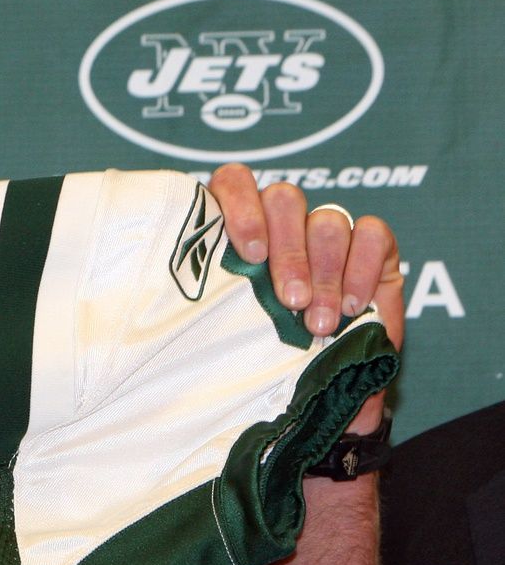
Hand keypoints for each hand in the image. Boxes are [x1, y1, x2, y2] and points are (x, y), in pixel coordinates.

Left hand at [208, 164, 402, 434]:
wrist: (321, 381)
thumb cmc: (263, 355)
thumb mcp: (232, 333)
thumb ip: (218, 312)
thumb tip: (192, 320)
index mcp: (238, 226)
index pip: (234, 183)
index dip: (240, 208)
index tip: (250, 254)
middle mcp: (281, 218)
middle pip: (284, 201)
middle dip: (289, 254)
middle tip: (290, 302)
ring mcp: (327, 227)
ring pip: (327, 221)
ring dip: (325, 273)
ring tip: (320, 321)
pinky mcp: (371, 243)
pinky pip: (373, 234)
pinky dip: (363, 269)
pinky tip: (355, 306)